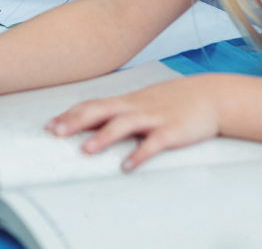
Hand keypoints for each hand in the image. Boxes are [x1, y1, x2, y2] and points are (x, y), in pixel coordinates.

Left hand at [47, 76, 222, 171]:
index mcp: (128, 101)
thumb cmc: (175, 100)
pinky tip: (128, 165)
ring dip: (104, 136)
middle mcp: (137, 107)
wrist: (212, 96)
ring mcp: (155, 118)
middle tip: (55, 133)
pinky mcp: (173, 131)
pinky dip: (140, 154)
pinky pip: (154, 143)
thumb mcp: (144, 101)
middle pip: (101, 110)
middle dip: (76, 121)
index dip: (70, 114)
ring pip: (125, 124)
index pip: (93, 104)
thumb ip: (120, 110)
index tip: (49, 125)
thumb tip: (93, 121)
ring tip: (86, 150)